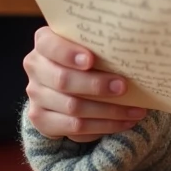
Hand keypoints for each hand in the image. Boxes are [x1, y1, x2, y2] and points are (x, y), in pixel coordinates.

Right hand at [23, 26, 146, 141]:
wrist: (64, 84)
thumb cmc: (86, 57)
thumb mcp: (88, 45)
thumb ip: (99, 45)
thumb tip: (131, 51)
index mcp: (44, 42)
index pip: (50, 45)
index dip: (69, 53)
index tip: (91, 60)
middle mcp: (36, 67)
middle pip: (63, 80)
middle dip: (96, 85)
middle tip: (123, 87)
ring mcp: (36, 95)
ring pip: (73, 107)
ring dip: (108, 111)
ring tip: (134, 110)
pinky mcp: (41, 119)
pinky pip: (74, 128)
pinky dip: (103, 127)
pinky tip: (123, 123)